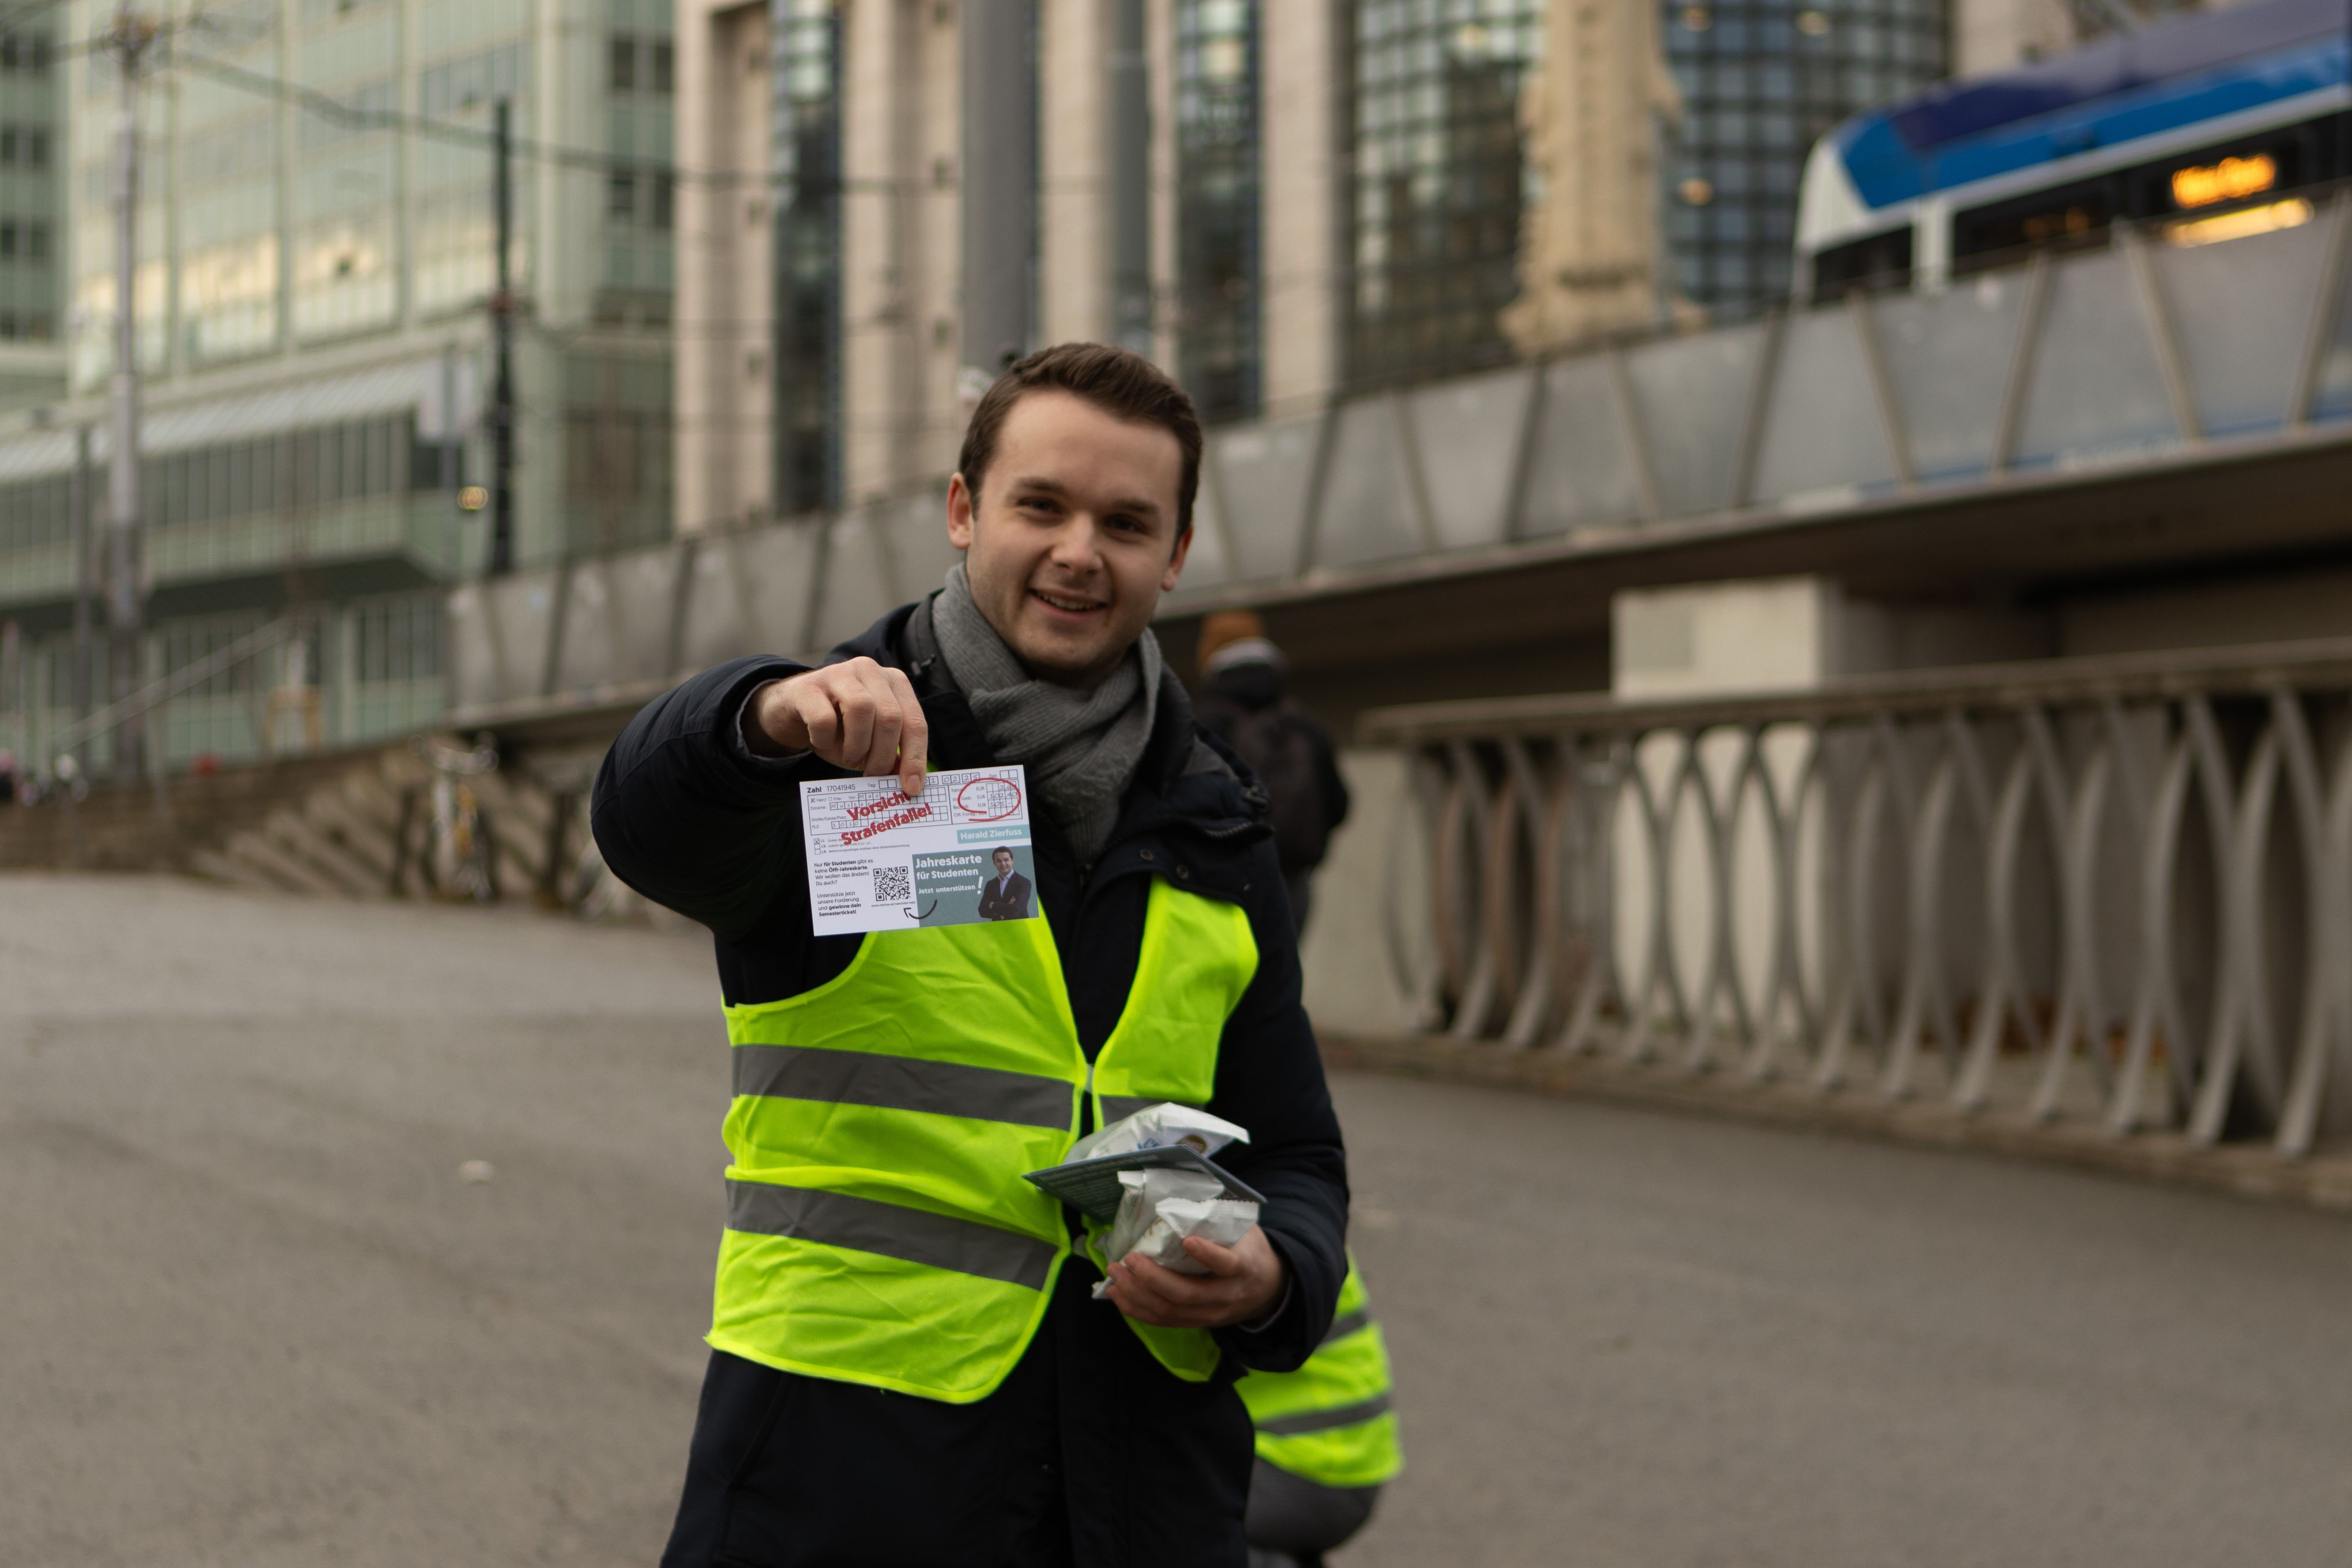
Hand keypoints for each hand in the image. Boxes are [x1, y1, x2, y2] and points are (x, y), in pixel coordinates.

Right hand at [750, 658, 927, 794]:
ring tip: (850, 758)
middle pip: (890, 716)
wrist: (794, 710)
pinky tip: (822, 742)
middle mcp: (870, 670)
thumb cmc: (840, 728)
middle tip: (872, 775)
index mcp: (894, 683)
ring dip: (857, 745)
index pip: (915, 722)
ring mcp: (838, 673)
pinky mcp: (808, 686)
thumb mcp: (871, 742)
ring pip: (861, 708)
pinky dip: (825, 739)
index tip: (911, 787)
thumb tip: (910, 782)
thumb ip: (892, 756)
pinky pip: (823, 718)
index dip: (915, 757)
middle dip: (883, 755)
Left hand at [1101, 1226, 1285, 1329]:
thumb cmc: (1249, 1251)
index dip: (1207, 1254)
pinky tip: (1118, 1294)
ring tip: (1114, 1274)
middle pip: (1186, 1294)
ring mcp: (1210, 1314)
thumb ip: (1218, 1220)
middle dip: (1152, 1278)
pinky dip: (1136, 1309)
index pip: (1226, 1264)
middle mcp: (1225, 1295)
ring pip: (1170, 1311)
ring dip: (1137, 1294)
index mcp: (1243, 1267)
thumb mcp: (1244, 1231)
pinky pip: (1163, 1321)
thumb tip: (1182, 1193)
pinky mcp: (1196, 1323)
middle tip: (1128, 1258)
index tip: (1188, 1240)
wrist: (1267, 1289)